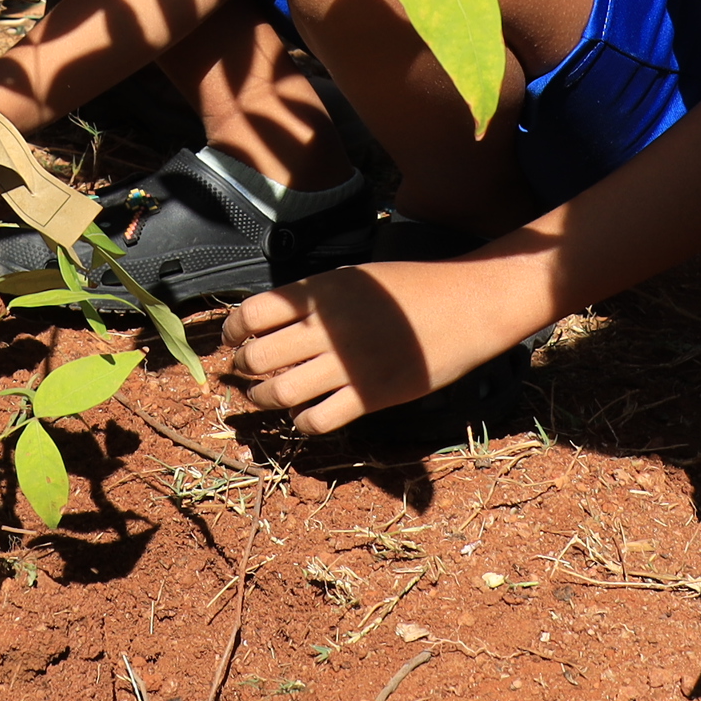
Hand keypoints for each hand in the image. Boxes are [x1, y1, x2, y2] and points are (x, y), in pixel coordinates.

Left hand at [218, 253, 557, 432]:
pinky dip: (302, 423)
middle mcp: (329, 328)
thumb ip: (315, 298)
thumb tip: (270, 319)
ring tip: (266, 396)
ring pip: (282, 392)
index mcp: (322, 292)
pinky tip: (305, 416)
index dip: (233, 330)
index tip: (233, 338)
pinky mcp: (371, 396)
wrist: (467, 306)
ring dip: (264, 398)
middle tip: (246, 371)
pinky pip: (319, 419)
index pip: (253, 313)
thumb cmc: (412, 288)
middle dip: (244, 367)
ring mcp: (349, 364)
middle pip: (259, 356)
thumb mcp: (356, 277)